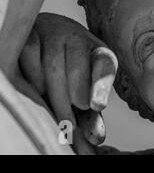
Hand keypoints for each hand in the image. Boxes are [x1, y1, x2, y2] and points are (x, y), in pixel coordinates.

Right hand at [19, 13, 117, 153]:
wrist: (55, 34)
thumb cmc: (75, 70)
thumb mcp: (88, 88)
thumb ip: (90, 112)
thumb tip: (95, 139)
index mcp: (101, 53)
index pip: (105, 65)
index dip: (100, 86)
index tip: (97, 107)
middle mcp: (79, 38)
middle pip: (76, 68)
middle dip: (73, 96)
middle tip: (71, 123)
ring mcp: (55, 33)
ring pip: (52, 65)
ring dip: (53, 92)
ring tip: (56, 111)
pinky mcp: (32, 34)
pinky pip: (30, 56)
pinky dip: (33, 77)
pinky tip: (38, 89)